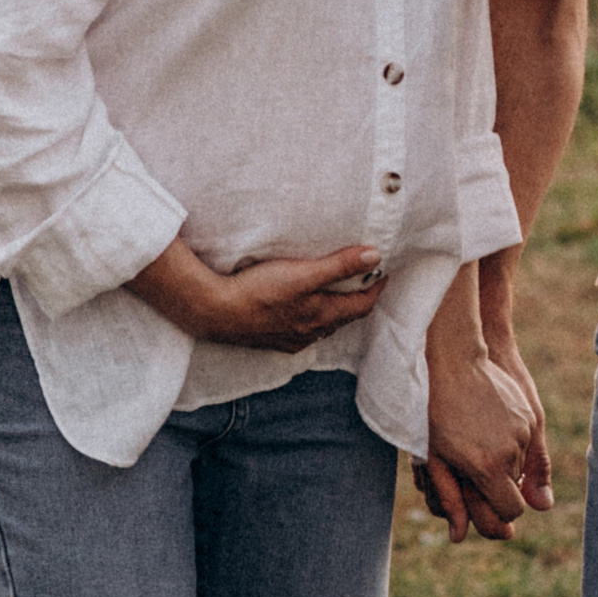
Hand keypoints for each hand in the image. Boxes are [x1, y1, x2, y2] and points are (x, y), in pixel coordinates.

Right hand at [128, 238, 385, 351]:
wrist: (213, 312)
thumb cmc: (258, 291)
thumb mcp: (302, 273)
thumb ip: (339, 265)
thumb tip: (375, 256)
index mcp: (322, 316)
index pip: (362, 304)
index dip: (376, 287)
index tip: (384, 271)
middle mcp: (310, 332)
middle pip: (344, 316)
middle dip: (357, 298)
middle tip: (364, 279)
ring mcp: (290, 339)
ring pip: (322, 325)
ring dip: (333, 309)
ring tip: (335, 291)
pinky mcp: (271, 339)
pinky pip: (301, 332)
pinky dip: (310, 319)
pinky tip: (301, 312)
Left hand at [420, 340, 546, 543]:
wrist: (452, 361)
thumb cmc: (433, 412)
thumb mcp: (435, 459)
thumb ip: (452, 500)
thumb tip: (458, 537)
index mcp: (488, 467)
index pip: (511, 512)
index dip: (498, 512)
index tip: (481, 500)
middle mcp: (512, 452)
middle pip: (514, 489)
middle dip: (496, 485)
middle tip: (469, 465)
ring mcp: (523, 432)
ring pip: (519, 465)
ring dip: (502, 463)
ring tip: (474, 440)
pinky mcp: (528, 415)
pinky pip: (523, 442)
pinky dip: (509, 442)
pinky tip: (486, 423)